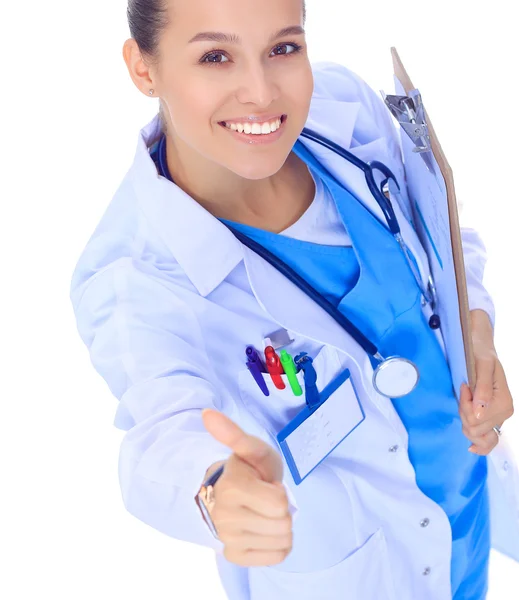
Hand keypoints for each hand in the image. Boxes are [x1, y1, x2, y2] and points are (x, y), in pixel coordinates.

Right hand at [201, 409, 292, 566]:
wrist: (228, 491)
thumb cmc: (247, 469)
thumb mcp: (250, 449)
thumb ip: (233, 434)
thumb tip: (207, 413)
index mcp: (231, 489)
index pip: (280, 504)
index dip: (279, 492)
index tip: (265, 484)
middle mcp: (225, 517)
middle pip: (284, 524)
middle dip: (281, 509)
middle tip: (265, 498)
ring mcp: (228, 539)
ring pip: (282, 541)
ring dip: (280, 526)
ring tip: (263, 511)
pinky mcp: (234, 556)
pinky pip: (276, 556)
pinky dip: (277, 543)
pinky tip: (263, 528)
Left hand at [458, 310, 513, 454]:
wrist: (483, 350)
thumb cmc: (482, 354)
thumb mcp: (482, 365)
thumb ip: (482, 389)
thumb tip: (479, 412)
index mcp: (504, 403)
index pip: (476, 419)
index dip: (465, 404)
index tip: (465, 386)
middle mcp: (504, 414)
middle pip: (474, 428)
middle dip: (464, 411)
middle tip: (465, 392)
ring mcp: (498, 418)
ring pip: (474, 433)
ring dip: (465, 418)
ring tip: (467, 400)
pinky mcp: (493, 420)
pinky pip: (487, 441)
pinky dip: (480, 445)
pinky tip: (472, 447)